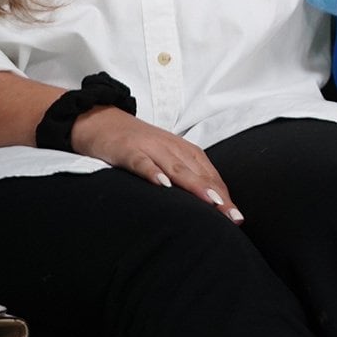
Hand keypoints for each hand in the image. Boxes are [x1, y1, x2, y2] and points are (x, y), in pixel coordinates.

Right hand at [71, 107, 243, 224]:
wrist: (100, 120)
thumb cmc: (137, 144)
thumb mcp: (164, 158)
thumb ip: (183, 176)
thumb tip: (204, 204)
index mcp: (183, 150)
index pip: (209, 174)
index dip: (223, 195)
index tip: (236, 216)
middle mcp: (171, 147)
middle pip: (199, 173)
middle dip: (217, 195)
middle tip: (232, 216)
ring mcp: (150, 148)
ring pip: (176, 168)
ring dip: (195, 185)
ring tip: (211, 202)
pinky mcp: (127, 150)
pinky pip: (141, 162)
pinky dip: (152, 173)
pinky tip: (162, 185)